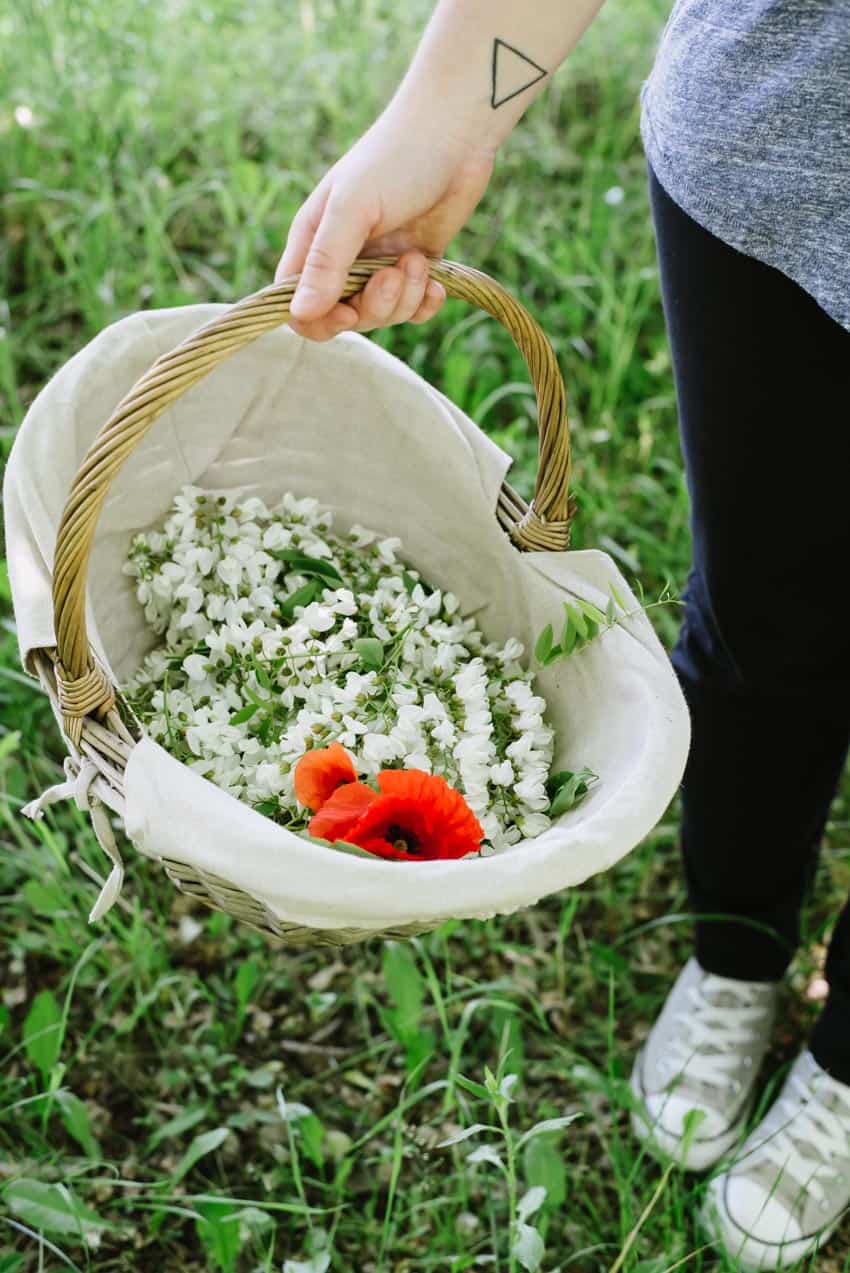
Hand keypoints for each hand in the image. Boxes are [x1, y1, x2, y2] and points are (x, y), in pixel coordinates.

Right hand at [275, 108, 496, 341]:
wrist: (454, 133)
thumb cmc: (395, 159)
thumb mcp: (353, 208)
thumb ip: (326, 262)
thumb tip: (300, 313)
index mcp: (314, 242)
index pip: (298, 307)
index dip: (318, 321)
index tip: (347, 313)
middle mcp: (344, 259)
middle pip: (346, 318)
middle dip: (374, 307)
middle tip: (395, 275)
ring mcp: (381, 265)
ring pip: (384, 315)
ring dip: (405, 298)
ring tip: (418, 261)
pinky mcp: (415, 267)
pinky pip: (415, 309)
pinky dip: (426, 304)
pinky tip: (437, 282)